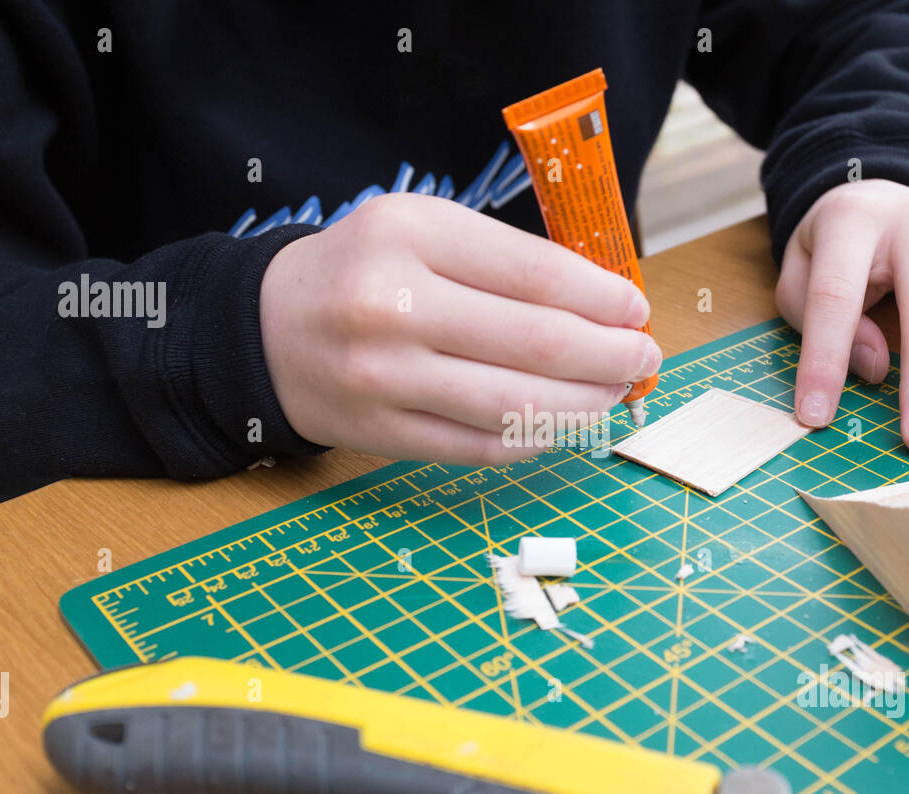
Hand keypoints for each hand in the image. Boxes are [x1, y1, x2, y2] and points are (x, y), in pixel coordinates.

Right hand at [259, 193, 658, 463]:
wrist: (265, 329)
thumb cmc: (363, 271)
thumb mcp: (422, 229)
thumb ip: (505, 259)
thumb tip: (606, 306)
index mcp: (409, 235)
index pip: (536, 274)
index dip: (603, 299)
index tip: (635, 309)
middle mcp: (393, 306)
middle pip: (538, 345)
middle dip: (612, 356)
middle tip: (643, 356)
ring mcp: (384, 378)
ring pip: (518, 407)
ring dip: (587, 406)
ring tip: (616, 393)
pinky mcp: (381, 434)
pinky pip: (483, 448)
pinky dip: (537, 439)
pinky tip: (565, 423)